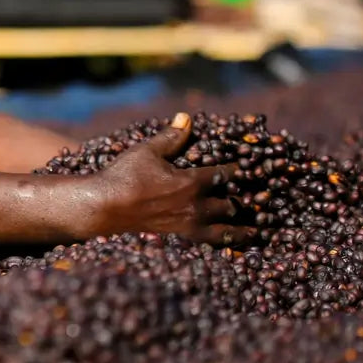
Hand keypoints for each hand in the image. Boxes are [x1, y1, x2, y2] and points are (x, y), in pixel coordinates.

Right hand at [85, 113, 253, 245]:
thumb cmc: (125, 176)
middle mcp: (195, 206)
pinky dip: (224, 243)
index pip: (226, 173)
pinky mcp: (178, 237)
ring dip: (242, 229)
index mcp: (191, 182)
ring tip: (257, 231)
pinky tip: (230, 246)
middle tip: (259, 198)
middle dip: (242, 199)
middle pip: (230, 204)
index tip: (253, 166)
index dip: (241, 168)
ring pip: (225, 230)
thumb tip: (186, 116)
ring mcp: (187, 225)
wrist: (104, 207)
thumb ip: (171, 136)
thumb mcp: (148, 151)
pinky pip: (209, 242)